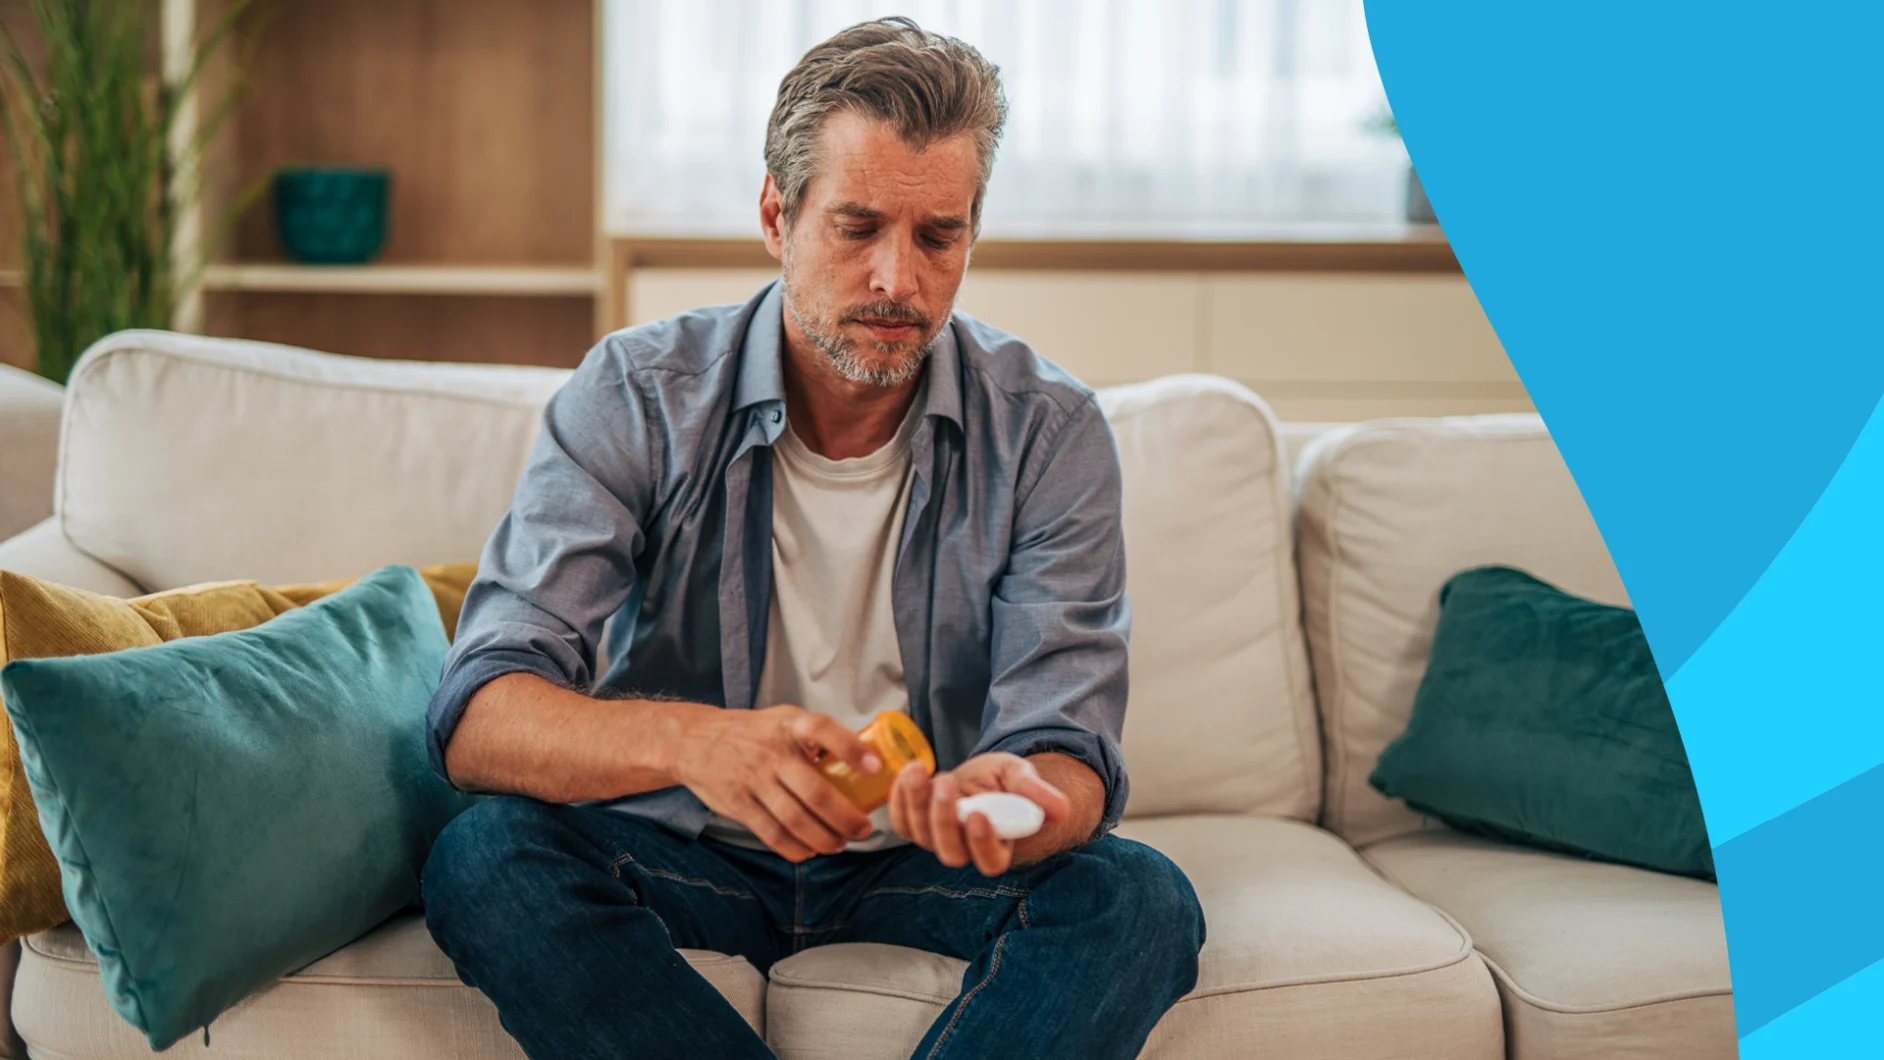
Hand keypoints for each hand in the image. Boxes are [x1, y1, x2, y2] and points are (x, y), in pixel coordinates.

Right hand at [671, 705, 879, 861]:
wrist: (694, 741)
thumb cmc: (752, 732)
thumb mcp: (782, 719)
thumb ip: (815, 736)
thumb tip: (861, 758)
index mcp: (788, 725)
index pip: (822, 730)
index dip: (851, 748)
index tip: (875, 767)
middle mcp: (771, 753)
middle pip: (815, 792)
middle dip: (845, 817)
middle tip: (863, 828)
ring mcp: (753, 780)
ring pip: (795, 819)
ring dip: (823, 838)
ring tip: (840, 844)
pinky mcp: (738, 805)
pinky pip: (772, 833)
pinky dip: (795, 848)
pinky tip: (809, 851)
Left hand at [889, 752, 1072, 876]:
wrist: (983, 777)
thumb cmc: (1006, 782)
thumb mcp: (1022, 779)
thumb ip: (1037, 794)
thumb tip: (1061, 809)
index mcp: (997, 848)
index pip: (989, 860)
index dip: (983, 842)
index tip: (979, 814)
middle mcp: (964, 850)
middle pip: (950, 851)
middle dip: (944, 818)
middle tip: (946, 783)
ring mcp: (936, 839)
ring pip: (921, 835)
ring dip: (916, 803)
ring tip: (920, 770)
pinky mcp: (915, 824)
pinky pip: (900, 821)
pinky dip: (899, 798)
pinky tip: (909, 772)